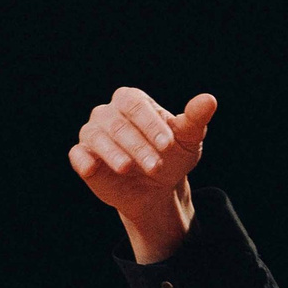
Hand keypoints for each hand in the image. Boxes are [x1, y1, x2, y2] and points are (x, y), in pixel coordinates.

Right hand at [68, 87, 218, 263]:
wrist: (157, 188)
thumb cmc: (171, 156)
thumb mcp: (187, 139)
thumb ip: (195, 119)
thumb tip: (209, 100)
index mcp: (132, 101)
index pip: (136, 106)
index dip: (151, 125)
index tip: (168, 145)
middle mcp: (109, 113)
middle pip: (117, 123)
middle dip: (138, 145)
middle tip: (156, 166)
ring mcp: (93, 134)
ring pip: (96, 137)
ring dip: (113, 153)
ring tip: (129, 168)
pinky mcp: (83, 157)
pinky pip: (78, 155)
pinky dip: (83, 160)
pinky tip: (92, 168)